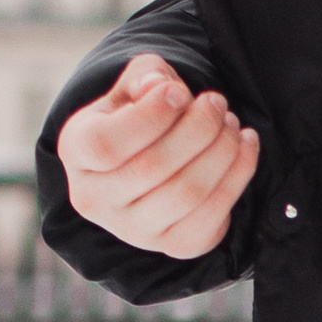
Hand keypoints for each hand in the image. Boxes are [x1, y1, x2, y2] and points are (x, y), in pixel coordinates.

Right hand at [56, 59, 257, 260]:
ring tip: (231, 123)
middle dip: (198, 128)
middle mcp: (96, 200)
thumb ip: (144, 76)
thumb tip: (159, 86)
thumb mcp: (133, 86)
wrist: (148, 160)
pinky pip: (213, 215)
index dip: (151, 116)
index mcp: (76, 153)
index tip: (180, 91)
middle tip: (217, 103)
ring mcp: (134, 231)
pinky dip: (238, 175)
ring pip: (187, 193)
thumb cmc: (138, 115)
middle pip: (153, 167)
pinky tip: (245, 145)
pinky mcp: (175, 245)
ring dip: (222, 151)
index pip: (106, 144)